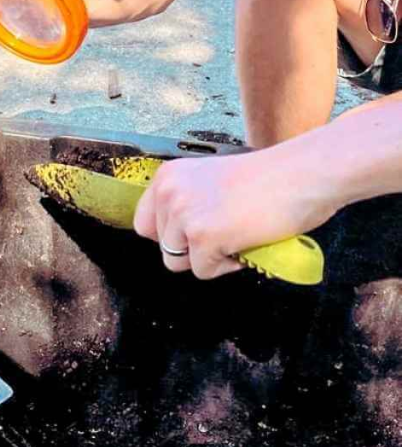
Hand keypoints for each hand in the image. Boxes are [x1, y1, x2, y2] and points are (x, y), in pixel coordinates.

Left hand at [133, 145, 337, 279]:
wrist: (302, 175)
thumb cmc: (268, 179)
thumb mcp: (209, 181)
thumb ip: (187, 201)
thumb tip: (174, 238)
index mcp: (168, 176)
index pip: (144, 224)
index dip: (172, 235)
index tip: (198, 232)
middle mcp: (168, 192)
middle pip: (163, 247)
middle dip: (192, 248)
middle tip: (226, 230)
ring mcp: (183, 215)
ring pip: (178, 262)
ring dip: (208, 258)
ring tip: (236, 235)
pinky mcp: (203, 237)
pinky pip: (203, 271)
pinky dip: (227, 266)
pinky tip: (246, 241)